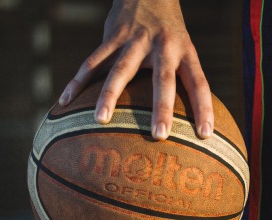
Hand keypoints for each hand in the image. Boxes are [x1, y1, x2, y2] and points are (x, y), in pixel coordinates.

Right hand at [58, 0, 213, 139]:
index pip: (199, 82)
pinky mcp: (112, 36)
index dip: (204, 108)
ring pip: (121, 70)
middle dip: (162, 107)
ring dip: (110, 95)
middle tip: (159, 135)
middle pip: (163, 79)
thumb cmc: (169, 31)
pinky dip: (78, 82)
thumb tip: (189, 115)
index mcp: (184, 52)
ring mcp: (135, 40)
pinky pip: (92, 62)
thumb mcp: (184, 48)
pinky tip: (65, 102)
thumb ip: (184, 77)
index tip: (205, 134)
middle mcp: (163, 46)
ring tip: (101, 120)